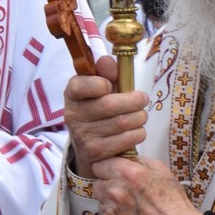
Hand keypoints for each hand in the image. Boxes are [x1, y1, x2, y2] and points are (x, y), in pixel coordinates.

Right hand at [64, 54, 146, 173]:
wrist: (89, 147)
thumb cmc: (99, 109)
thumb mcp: (101, 88)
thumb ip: (105, 72)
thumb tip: (108, 62)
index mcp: (72, 94)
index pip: (81, 85)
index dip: (99, 84)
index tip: (110, 85)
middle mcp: (72, 115)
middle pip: (110, 105)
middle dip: (134, 101)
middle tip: (142, 100)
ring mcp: (83, 136)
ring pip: (122, 123)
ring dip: (139, 118)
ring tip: (140, 116)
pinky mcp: (95, 152)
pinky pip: (126, 140)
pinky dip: (138, 134)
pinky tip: (136, 131)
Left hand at [88, 155, 203, 214]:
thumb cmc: (173, 203)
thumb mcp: (161, 170)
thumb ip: (138, 161)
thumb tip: (125, 158)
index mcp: (127, 173)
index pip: (99, 164)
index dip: (108, 168)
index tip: (113, 172)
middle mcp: (115, 191)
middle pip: (97, 183)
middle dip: (108, 185)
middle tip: (124, 191)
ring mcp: (110, 211)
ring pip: (100, 200)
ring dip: (110, 201)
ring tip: (130, 206)